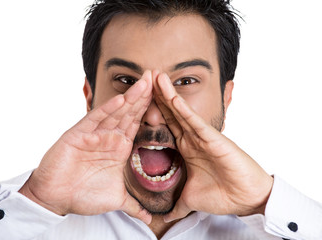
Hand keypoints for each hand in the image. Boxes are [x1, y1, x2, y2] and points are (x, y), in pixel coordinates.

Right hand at [19, 71, 153, 223]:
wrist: (56, 198)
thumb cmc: (84, 194)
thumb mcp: (117, 198)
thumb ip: (134, 205)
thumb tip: (149, 218)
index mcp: (120, 147)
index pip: (138, 124)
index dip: (151, 109)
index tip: (165, 95)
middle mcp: (109, 137)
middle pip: (130, 112)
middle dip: (144, 95)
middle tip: (157, 76)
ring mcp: (94, 134)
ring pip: (115, 112)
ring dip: (131, 97)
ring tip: (145, 81)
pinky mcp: (78, 135)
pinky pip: (95, 120)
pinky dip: (108, 110)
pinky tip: (121, 99)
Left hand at [153, 73, 273, 221]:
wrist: (245, 199)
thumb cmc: (222, 195)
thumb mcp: (189, 198)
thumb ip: (176, 204)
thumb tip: (164, 217)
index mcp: (186, 148)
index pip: (166, 126)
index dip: (152, 112)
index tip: (138, 101)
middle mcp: (193, 138)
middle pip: (170, 113)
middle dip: (157, 96)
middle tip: (144, 78)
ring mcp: (202, 137)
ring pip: (181, 112)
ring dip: (167, 94)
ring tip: (155, 77)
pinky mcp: (214, 139)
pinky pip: (195, 122)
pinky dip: (183, 109)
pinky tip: (171, 97)